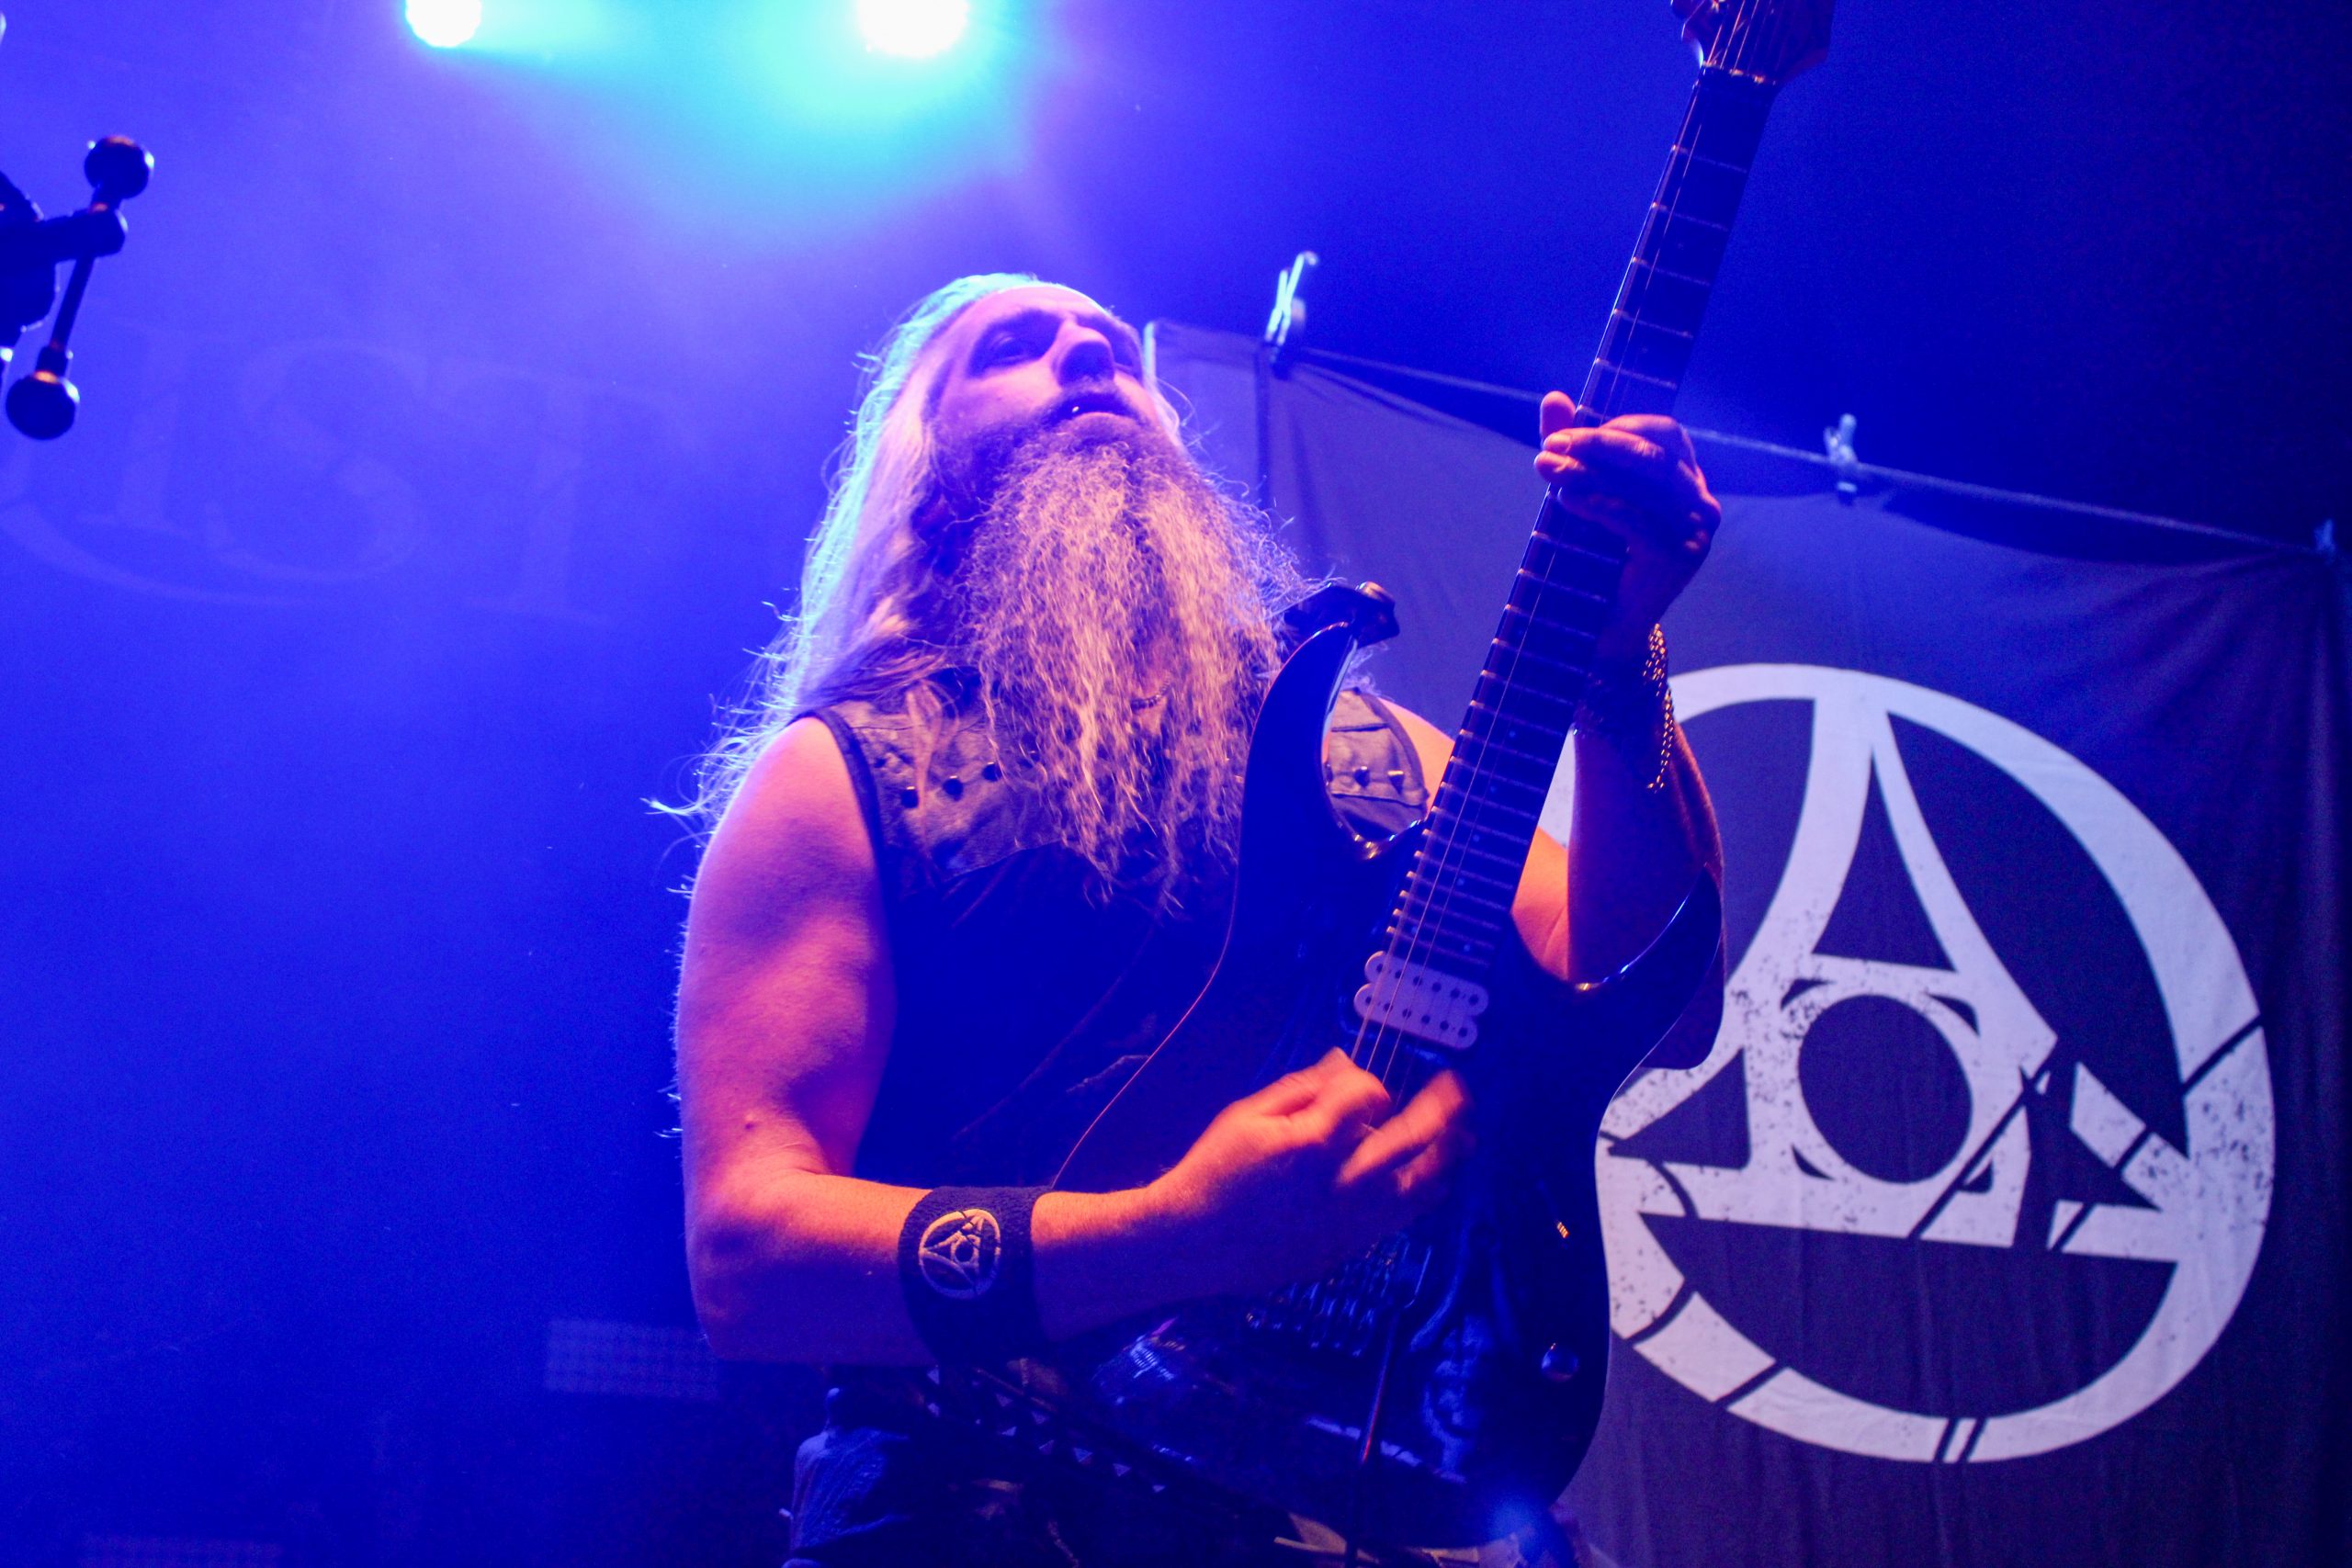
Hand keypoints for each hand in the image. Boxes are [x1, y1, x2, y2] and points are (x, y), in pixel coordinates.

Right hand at [1145, 1050, 1470, 1298]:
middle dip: (1442, 1110)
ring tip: (1464, 1138)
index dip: (1370, 1084)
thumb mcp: (1247, 1116)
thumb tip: (1345, 1065)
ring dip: (1446, 1159)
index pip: (1368, 1096)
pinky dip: (1419, 1195)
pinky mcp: (1347, 1248)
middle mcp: (1340, 1183)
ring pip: (1419, 1189)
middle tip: (1459, 1091)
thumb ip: (1302, 1090)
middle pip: (1413, 1140)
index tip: (1362, 1085)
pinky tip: (1428, 1179)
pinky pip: (1398, 1220)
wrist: (1192, 1243)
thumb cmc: (1214, 1171)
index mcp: (1312, 1142)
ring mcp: (1349, 1222)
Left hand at [1534, 391, 1720, 666]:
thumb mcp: (1584, 492)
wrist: (1605, 626)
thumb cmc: (1596, 553)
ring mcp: (1696, 530)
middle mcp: (1700, 500)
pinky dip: (1599, 505)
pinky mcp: (1680, 558)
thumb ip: (1573, 448)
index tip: (1561, 434)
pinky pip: (1637, 520)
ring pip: (1644, 482)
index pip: (1661, 431)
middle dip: (1596, 445)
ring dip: (1590, 471)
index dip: (1613, 426)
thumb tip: (1553, 397)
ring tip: (1548, 470)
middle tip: (1551, 447)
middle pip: (1651, 453)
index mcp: (1686, 477)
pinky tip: (1568, 500)